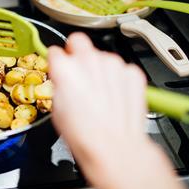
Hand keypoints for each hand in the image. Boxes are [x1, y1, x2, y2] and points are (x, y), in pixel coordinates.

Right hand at [48, 32, 188, 188]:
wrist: (114, 147)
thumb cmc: (84, 134)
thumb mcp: (57, 108)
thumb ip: (60, 84)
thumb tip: (64, 79)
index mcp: (65, 68)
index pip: (56, 50)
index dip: (57, 60)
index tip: (60, 67)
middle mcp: (90, 60)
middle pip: (79, 41)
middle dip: (76, 52)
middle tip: (78, 71)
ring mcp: (114, 65)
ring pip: (103, 56)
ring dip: (99, 69)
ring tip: (99, 94)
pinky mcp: (132, 73)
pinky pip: (122, 69)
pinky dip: (118, 79)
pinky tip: (114, 97)